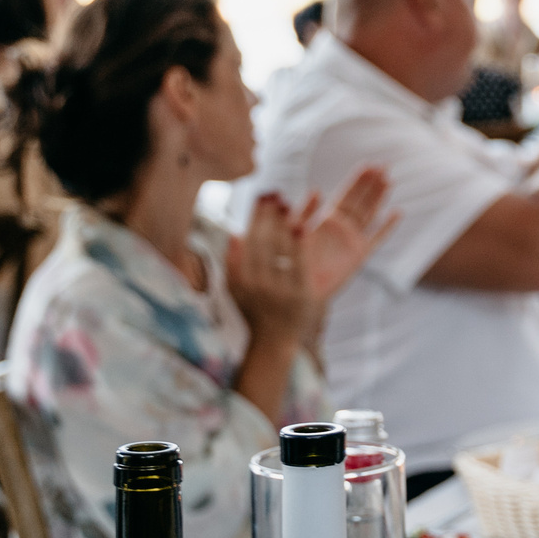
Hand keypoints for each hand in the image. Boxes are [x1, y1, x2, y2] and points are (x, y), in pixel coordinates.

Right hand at [225, 192, 318, 345]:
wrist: (273, 344)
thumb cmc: (255, 312)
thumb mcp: (237, 290)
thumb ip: (234, 263)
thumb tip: (234, 233)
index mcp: (239, 280)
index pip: (248, 242)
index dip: (254, 217)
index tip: (261, 195)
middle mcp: (255, 285)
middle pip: (262, 242)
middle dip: (268, 216)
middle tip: (275, 193)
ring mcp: (278, 291)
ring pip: (279, 251)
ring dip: (282, 224)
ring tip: (287, 202)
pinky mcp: (299, 297)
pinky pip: (299, 264)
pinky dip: (300, 243)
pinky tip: (304, 224)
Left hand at [274, 167, 396, 303]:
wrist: (296, 291)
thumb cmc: (290, 262)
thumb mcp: (292, 233)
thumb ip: (300, 214)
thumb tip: (311, 190)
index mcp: (326, 221)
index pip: (346, 196)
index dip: (357, 181)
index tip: (368, 165)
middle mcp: (342, 229)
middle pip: (361, 201)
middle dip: (371, 184)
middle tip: (384, 165)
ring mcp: (352, 242)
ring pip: (370, 215)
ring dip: (379, 198)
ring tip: (389, 180)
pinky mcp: (359, 257)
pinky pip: (376, 239)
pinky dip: (387, 227)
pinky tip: (397, 213)